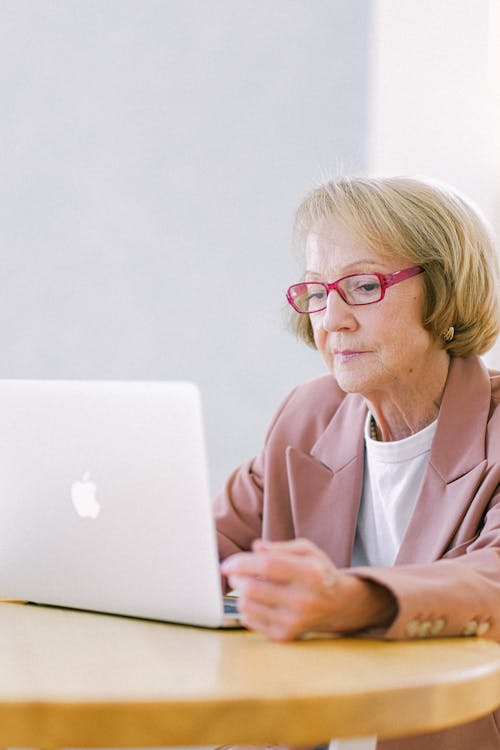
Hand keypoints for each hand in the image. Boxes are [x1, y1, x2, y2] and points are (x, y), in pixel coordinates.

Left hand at [221, 538, 395, 640]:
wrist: (338, 605)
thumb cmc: (319, 572)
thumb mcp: (307, 551)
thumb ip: (280, 547)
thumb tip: (256, 547)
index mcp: (309, 574)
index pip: (267, 566)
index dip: (242, 563)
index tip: (226, 564)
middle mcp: (303, 600)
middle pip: (253, 588)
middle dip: (236, 579)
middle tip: (235, 574)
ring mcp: (294, 621)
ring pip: (248, 606)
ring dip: (240, 593)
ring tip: (247, 586)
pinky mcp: (286, 636)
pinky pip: (250, 621)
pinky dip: (246, 609)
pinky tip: (257, 601)